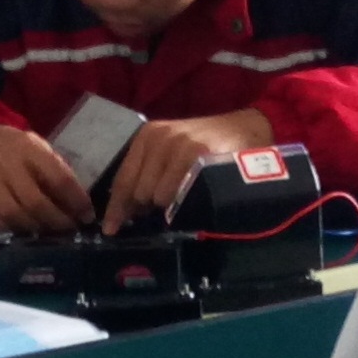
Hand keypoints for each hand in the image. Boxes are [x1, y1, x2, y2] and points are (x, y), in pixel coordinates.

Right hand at [0, 124, 93, 234]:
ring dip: (34, 229)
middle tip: (70, 229)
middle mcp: (8, 166)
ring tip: (47, 233)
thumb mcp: (40, 149)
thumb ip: (58, 172)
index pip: (59, 179)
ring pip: (12, 214)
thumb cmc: (17, 148)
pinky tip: (19, 231)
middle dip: (57, 221)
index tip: (87, 216)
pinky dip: (5, 229)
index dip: (76, 201)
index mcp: (31, 150)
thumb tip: (79, 205)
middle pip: (35, 202)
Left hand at [101, 110, 267, 230]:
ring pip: (157, 197)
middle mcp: (160, 138)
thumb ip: (149, 174)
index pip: (123, 179)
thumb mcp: (172, 150)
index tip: (111, 229)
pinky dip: (182, 204)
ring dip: (167, 207)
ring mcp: (180, 145)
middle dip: (145, 208)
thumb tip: (130, 212)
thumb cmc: (206, 146)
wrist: (247, 128)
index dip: (116, 208)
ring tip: (183, 200)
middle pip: (138, 192)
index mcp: (147, 136)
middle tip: (163, 211)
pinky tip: (192, 200)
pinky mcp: (199, 155)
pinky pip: (178, 195)